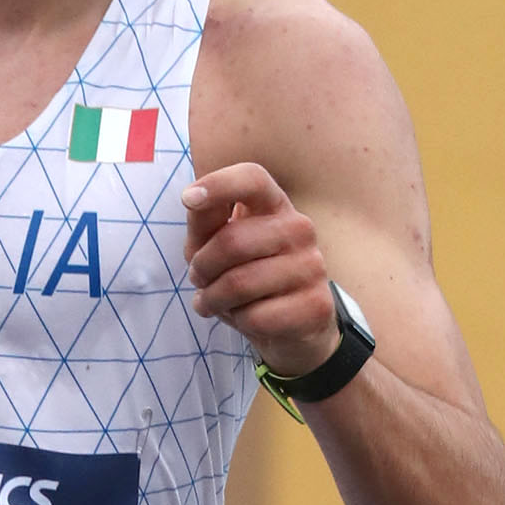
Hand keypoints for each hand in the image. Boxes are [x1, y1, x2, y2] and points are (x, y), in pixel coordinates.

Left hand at [184, 162, 340, 383]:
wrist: (289, 325)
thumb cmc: (245, 274)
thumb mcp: (215, 244)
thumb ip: (204, 220)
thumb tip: (192, 198)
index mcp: (274, 205)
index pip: (252, 179)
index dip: (219, 185)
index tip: (188, 199)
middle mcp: (299, 229)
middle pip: (232, 241)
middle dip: (202, 267)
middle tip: (198, 279)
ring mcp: (312, 266)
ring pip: (240, 284)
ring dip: (213, 299)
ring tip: (213, 302)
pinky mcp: (316, 305)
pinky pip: (256, 317)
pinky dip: (238, 322)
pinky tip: (244, 318)